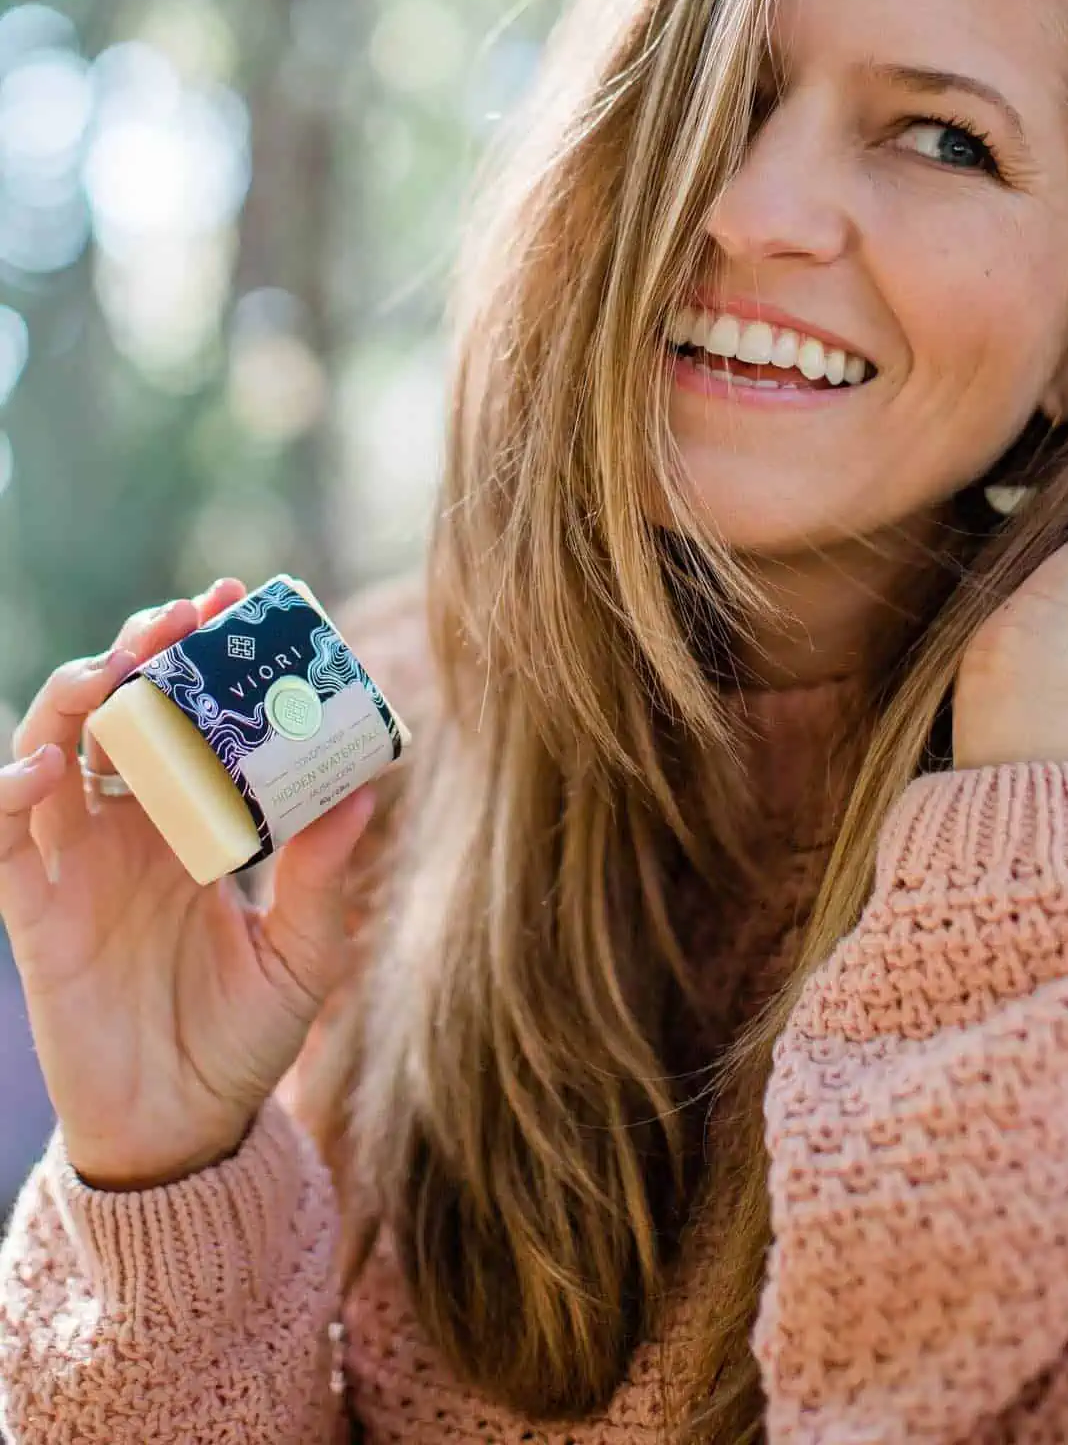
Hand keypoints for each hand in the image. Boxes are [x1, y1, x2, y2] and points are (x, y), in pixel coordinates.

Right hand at [0, 579, 377, 1188]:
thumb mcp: (302, 955)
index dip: (201, 661)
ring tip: (115, 668)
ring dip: (75, 696)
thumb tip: (364, 797)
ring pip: (53, 750)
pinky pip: (6, 839)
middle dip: (141, 652)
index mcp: (194, 828)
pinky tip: (48, 768)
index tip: (236, 606)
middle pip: (119, 714)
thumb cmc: (244, 1039)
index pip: (189, 720)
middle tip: (184, 616)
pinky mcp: (37, 911)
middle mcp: (131, 831)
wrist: (184, 1130)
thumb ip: (321, 879)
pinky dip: (10, 791)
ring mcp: (79, 865)